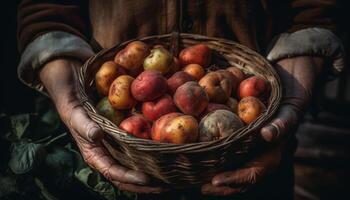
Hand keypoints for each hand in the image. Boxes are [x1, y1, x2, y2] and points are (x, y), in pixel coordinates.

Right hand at [39, 59, 163, 193]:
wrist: (75, 95)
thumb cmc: (74, 107)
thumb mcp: (76, 114)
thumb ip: (84, 125)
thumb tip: (96, 135)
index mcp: (94, 155)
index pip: (113, 172)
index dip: (130, 178)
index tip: (147, 178)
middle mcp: (107, 156)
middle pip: (127, 178)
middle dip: (145, 185)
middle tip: (166, 185)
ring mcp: (116, 149)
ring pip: (134, 168)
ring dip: (151, 175)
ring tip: (170, 177)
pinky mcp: (123, 140)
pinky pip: (137, 152)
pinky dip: (150, 158)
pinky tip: (165, 156)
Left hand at [202, 56, 323, 195]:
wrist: (288, 88)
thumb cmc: (290, 100)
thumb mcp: (289, 110)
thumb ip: (282, 123)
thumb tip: (267, 135)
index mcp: (271, 156)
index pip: (252, 174)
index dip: (234, 180)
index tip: (215, 180)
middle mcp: (258, 157)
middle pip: (238, 179)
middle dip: (220, 185)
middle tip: (200, 186)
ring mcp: (248, 151)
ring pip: (231, 169)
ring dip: (214, 176)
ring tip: (195, 177)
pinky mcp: (239, 142)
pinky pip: (226, 154)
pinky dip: (213, 159)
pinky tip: (197, 157)